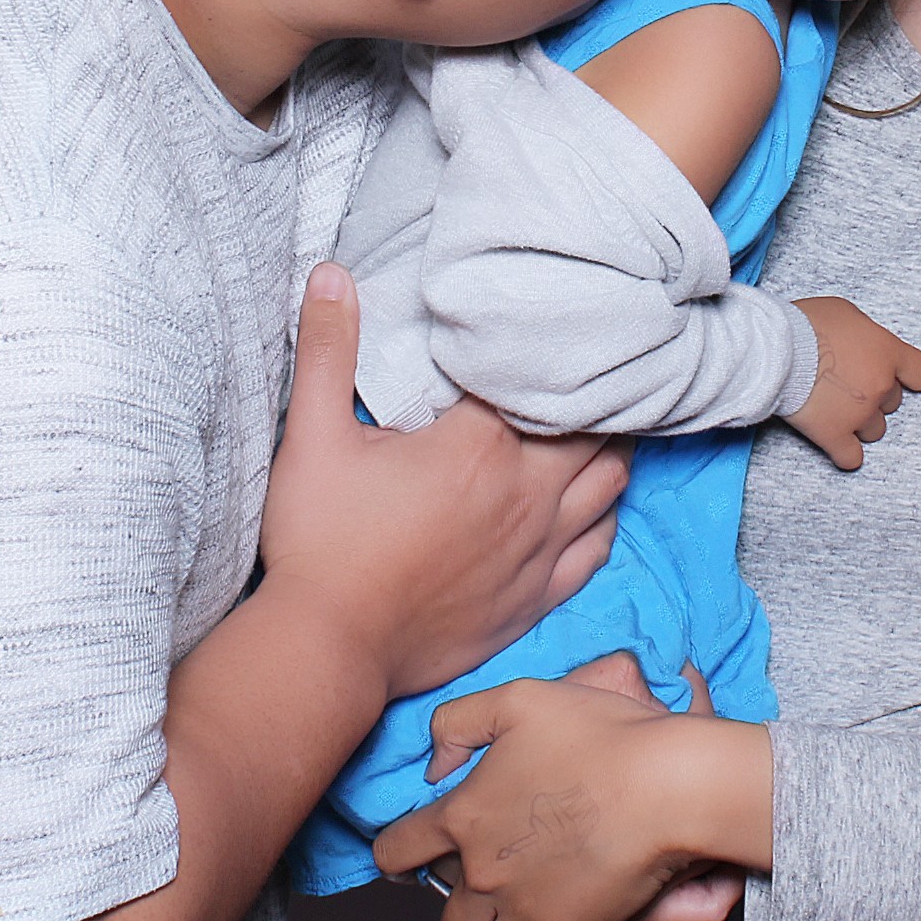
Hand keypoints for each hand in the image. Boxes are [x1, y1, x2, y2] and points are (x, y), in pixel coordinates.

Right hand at [258, 266, 628, 703]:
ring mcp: (539, 551)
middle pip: (592, 426)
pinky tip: (592, 502)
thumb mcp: (311, 436)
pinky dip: (603, 515)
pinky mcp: (536, 599)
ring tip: (598, 421)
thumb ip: (328, 348)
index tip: (544, 324)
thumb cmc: (320, 543)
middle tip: (586, 363)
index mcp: (480, 448)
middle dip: (591, 392)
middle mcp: (526, 496)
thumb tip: (332, 271)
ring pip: (609, 484)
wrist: (330, 649)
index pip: (539, 377)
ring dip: (607, 448)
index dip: (543, 348)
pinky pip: (598, 548)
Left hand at [372, 676, 772, 920]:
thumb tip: (436, 761)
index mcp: (463, 818)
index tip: (405, 857)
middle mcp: (484, 876)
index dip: (395, 853)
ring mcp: (526, 911)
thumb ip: (459, 722)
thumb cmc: (598, 735)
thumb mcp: (518, 700)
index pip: (397, 851)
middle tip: (474, 907)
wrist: (665, 786)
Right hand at [786, 297, 920, 470]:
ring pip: (874, 430)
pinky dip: (844, 453)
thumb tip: (860, 345)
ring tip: (835, 408)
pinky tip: (836, 444)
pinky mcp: (833, 435)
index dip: (911, 376)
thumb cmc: (807, 324)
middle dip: (874, 395)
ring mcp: (859, 415)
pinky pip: (850, 457)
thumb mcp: (846, 313)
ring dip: (860, 422)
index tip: (903, 378)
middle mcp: (880, 387)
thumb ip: (864, 335)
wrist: (778, 349)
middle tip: (848, 383)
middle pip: (892, 403)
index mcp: (888, 353)